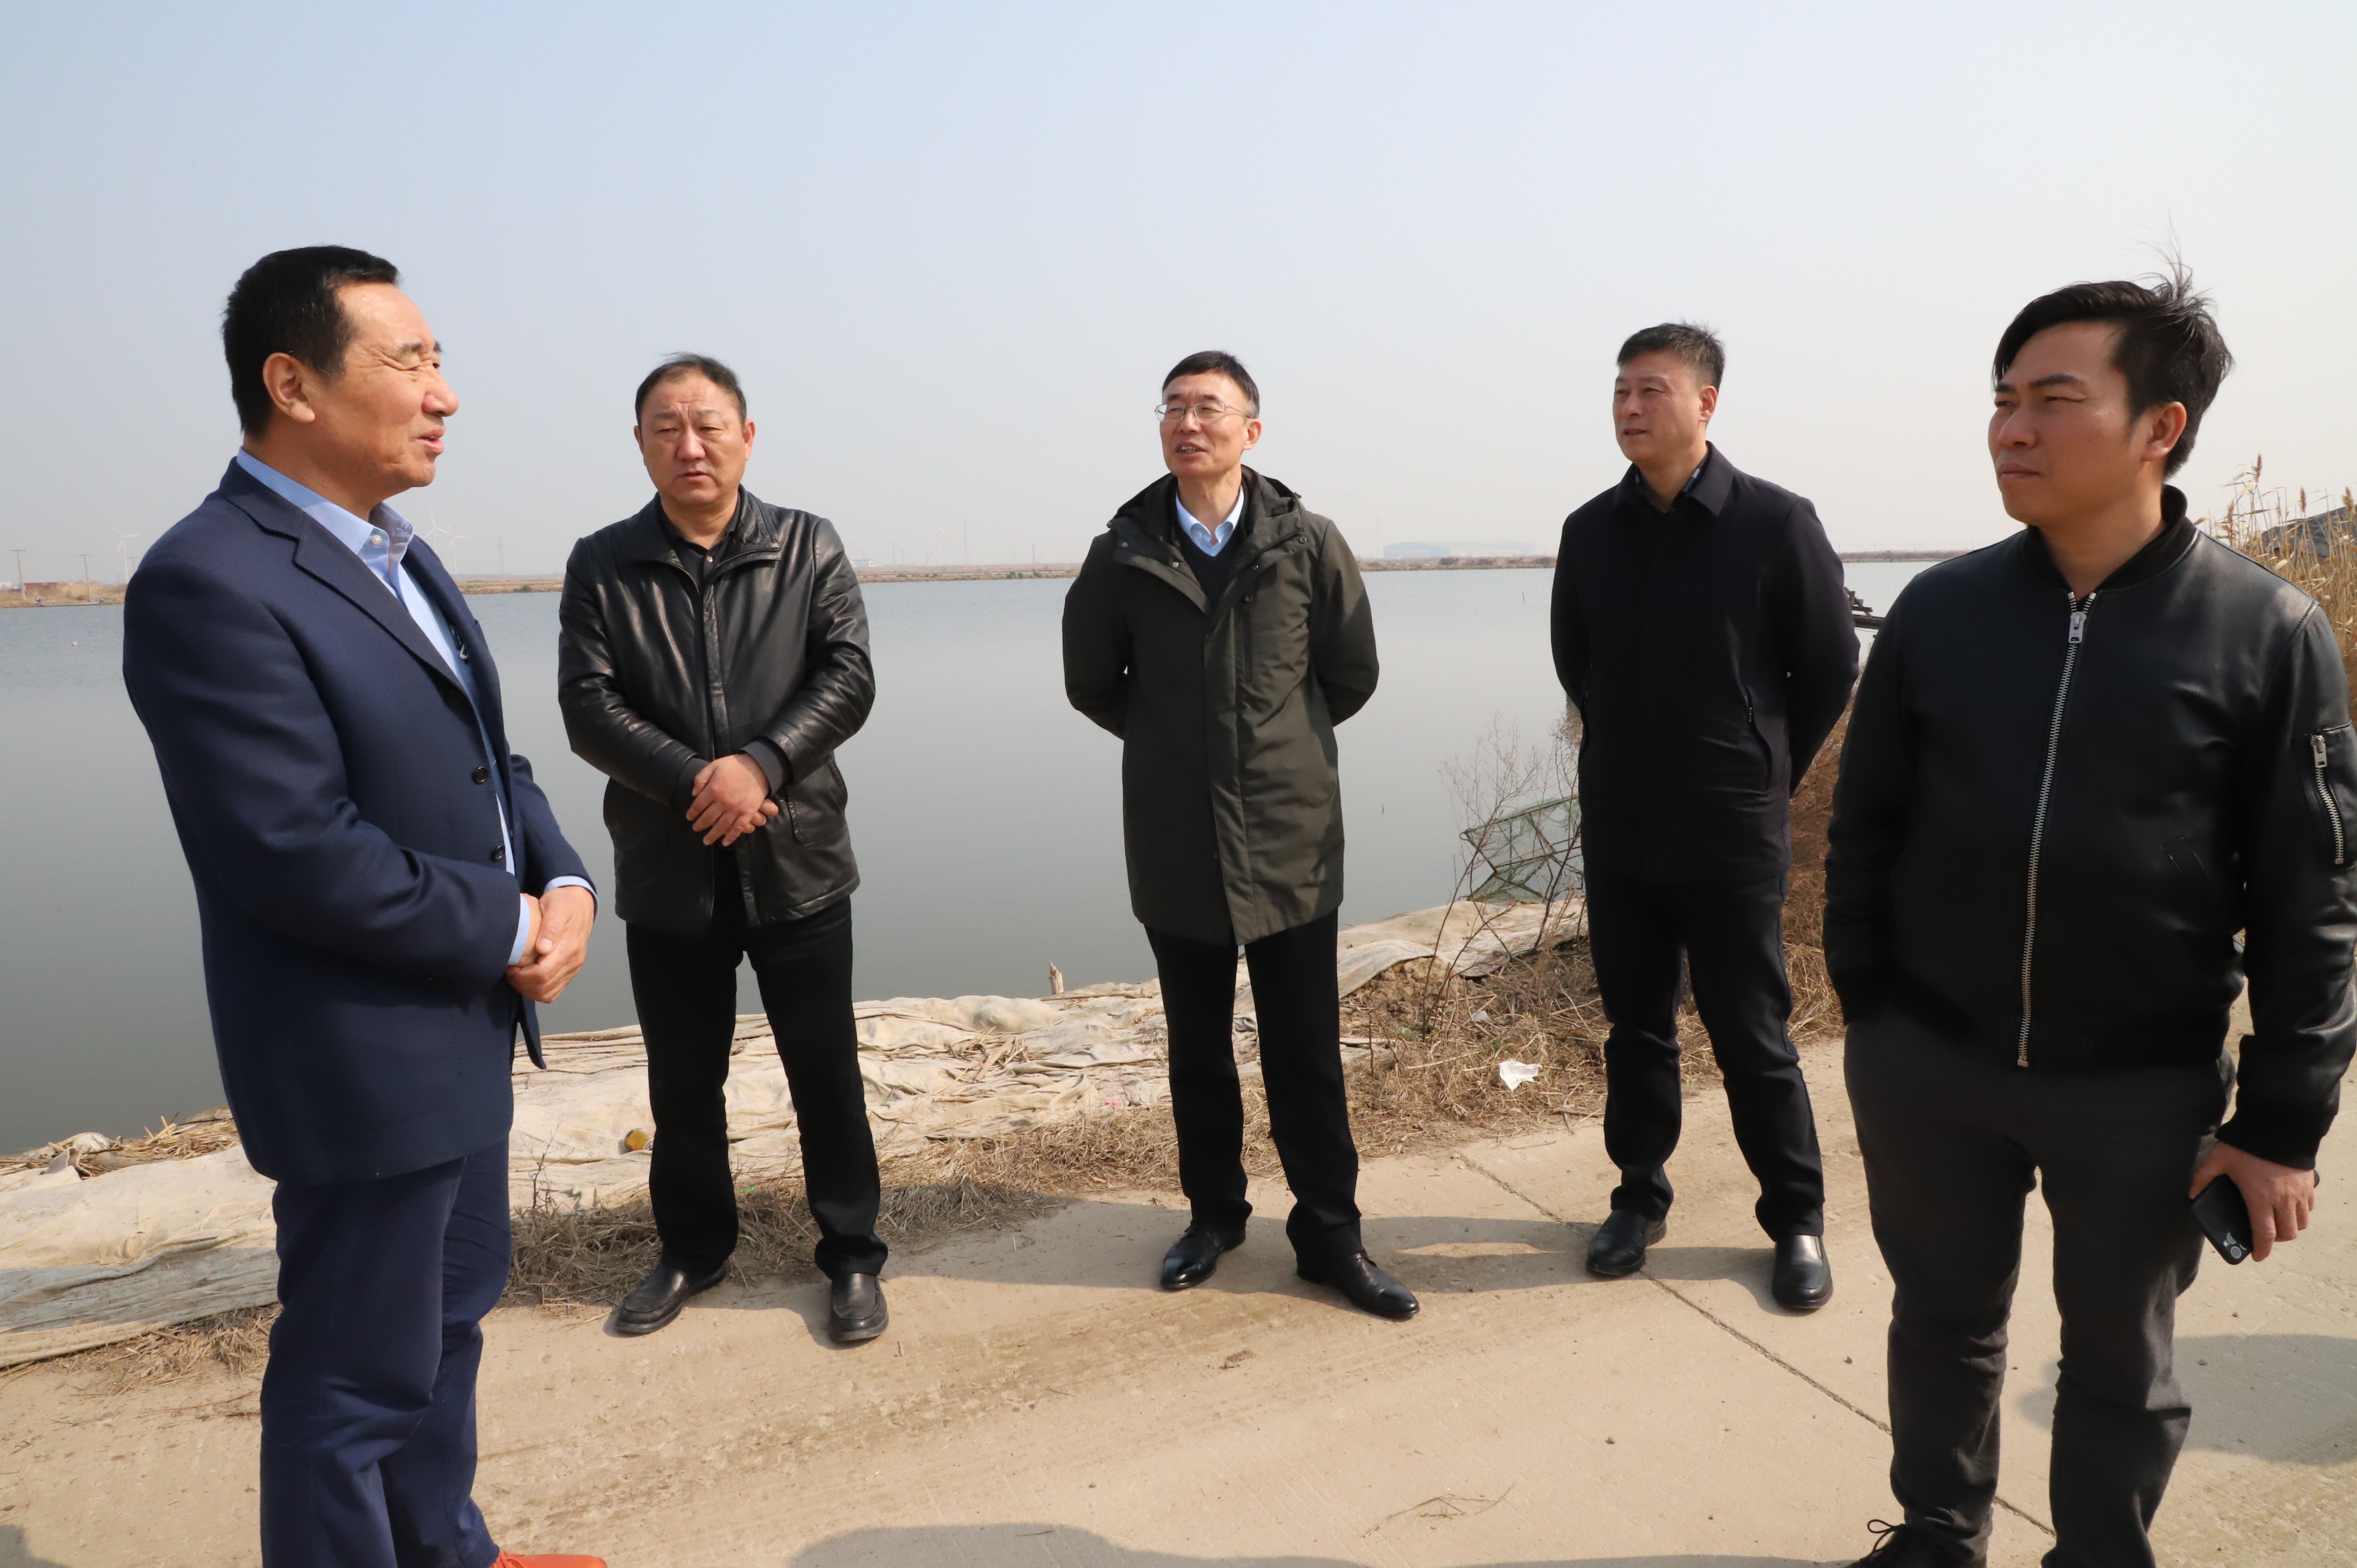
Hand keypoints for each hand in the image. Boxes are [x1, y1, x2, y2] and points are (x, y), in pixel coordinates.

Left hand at [507, 884, 595, 1002]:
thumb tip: (543, 948)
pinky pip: (554, 992)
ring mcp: (573, 968)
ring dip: (529, 989)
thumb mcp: (556, 906)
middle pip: (544, 987)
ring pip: (548, 993)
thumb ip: (551, 926)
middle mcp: (573, 961)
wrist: (580, 903)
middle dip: (522, 983)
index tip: (510, 966)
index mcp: (570, 947)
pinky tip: (528, 979)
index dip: (522, 975)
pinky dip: (539, 991)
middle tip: (510, 971)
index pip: (543, 974)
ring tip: (518, 976)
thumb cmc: (563, 903)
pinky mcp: (571, 971)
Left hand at [687, 753, 777, 846]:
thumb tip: (694, 794)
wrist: (758, 766)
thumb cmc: (735, 765)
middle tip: (695, 829)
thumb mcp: (714, 765)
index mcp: (714, 789)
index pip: (698, 805)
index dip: (692, 813)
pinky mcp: (748, 812)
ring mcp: (736, 809)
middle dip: (699, 825)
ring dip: (712, 835)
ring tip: (706, 841)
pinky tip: (725, 843)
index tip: (689, 817)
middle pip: (708, 818)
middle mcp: (723, 802)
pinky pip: (738, 828)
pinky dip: (731, 837)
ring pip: (721, 826)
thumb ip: (701, 778)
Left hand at [2190, 1141, 2318, 1261]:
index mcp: (2260, 1198)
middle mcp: (2283, 1200)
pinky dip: (2301, 1212)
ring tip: (2277, 1222)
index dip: (2262, 1251)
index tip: (2256, 1257)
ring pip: (2302, 1222)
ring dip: (2291, 1227)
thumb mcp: (2218, 1159)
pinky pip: (2309, 1206)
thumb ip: (2203, 1178)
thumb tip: (2191, 1194)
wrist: (2278, 1124)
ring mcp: (2299, 1192)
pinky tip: (2289, 1206)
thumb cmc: (2246, 1144)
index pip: (2265, 1236)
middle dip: (2277, 1241)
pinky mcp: (2309, 1183)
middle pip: (2288, 1234)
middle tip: (2265, 1237)